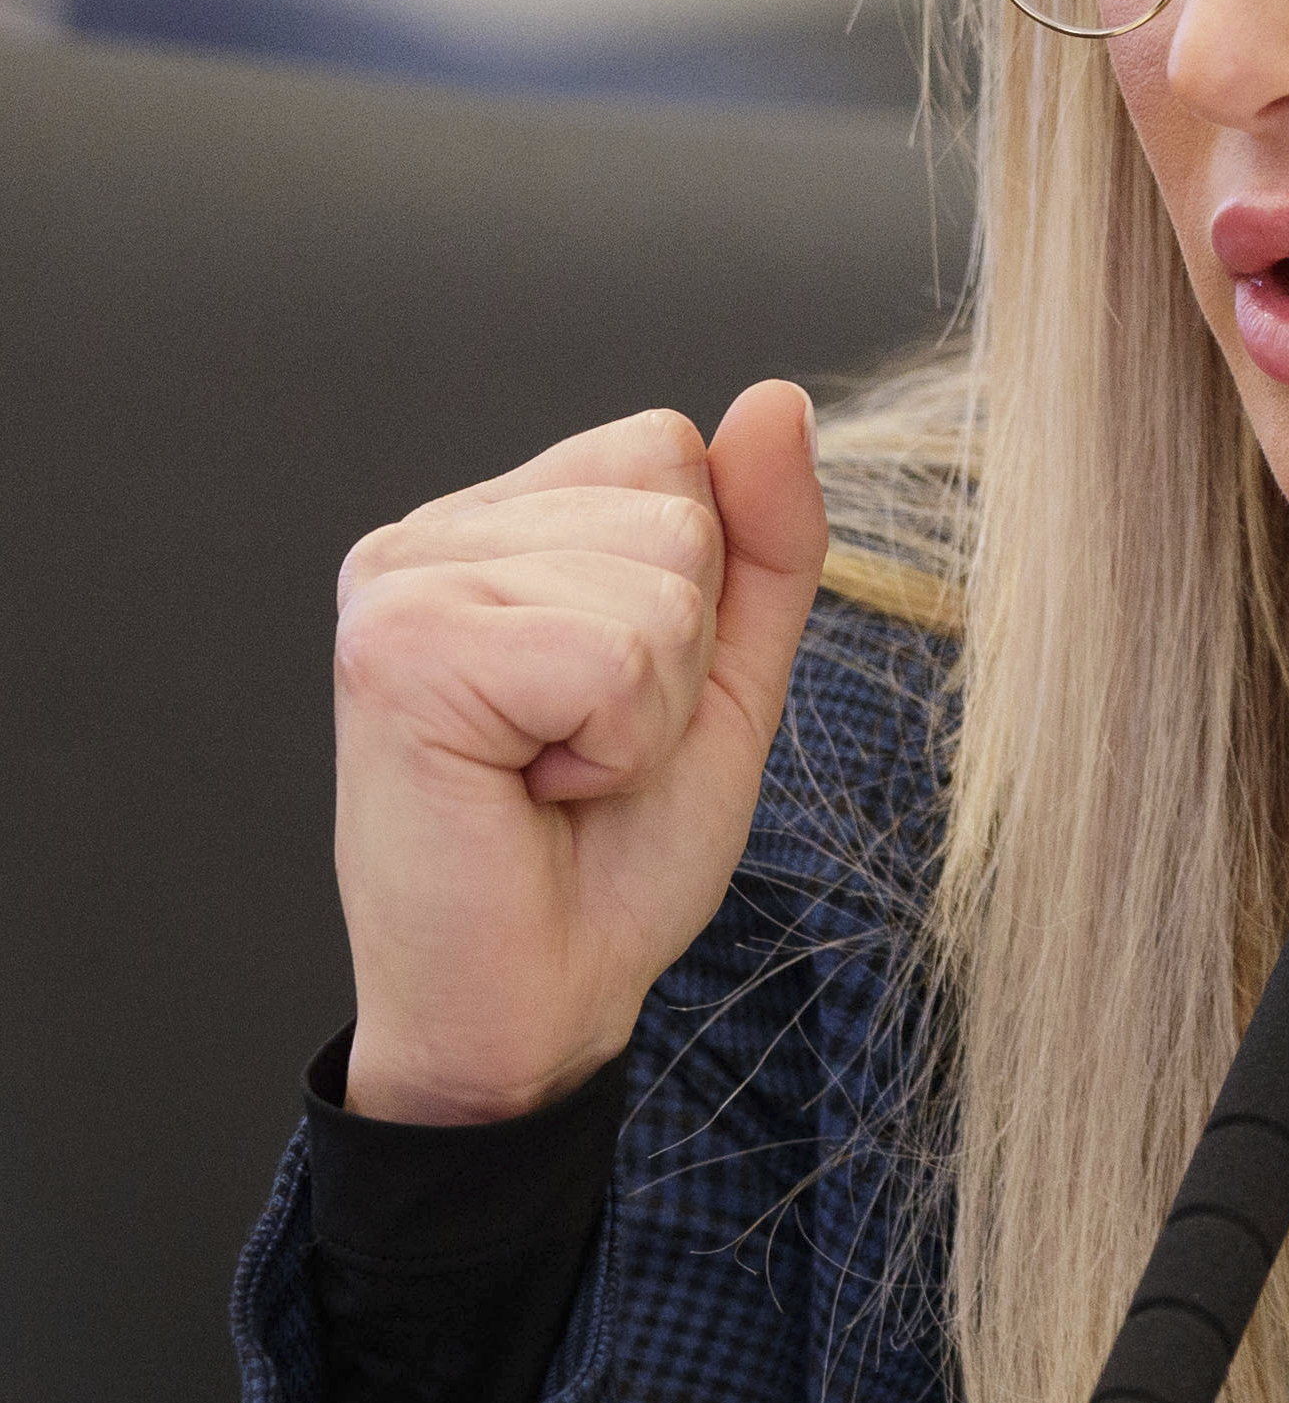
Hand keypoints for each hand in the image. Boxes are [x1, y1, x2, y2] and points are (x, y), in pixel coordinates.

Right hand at [330, 381, 827, 1124]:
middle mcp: (432, 533)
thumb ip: (765, 538)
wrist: (537, 1003)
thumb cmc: (615, 850)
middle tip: (584, 749)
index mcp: (498, 522)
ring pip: (658, 577)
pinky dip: (611, 743)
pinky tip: (526, 787)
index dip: (697, 591)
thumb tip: (776, 399)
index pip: (670, 448)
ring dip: (647, 707)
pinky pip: (613, 652)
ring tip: (555, 770)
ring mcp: (402, 582)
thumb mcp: (728, 676)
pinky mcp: (398, 651)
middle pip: (675, 505)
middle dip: (678, 654)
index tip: (617, 695)